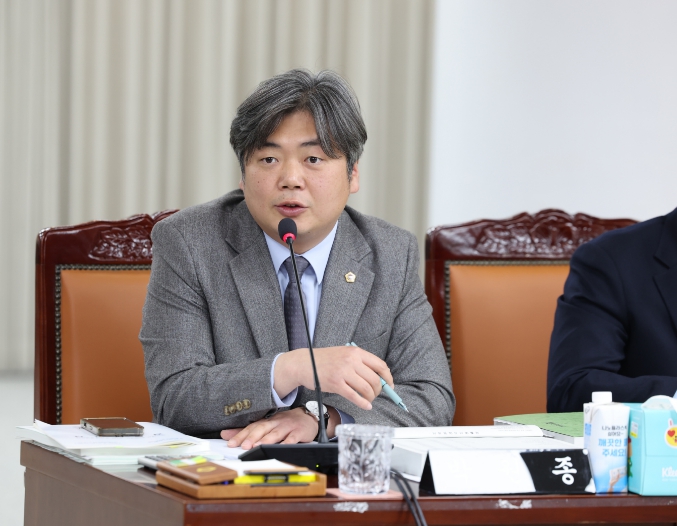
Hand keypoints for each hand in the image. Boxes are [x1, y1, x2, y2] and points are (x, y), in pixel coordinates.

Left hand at [220, 408, 317, 449]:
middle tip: (243, 446)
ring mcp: (287, 427)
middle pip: (262, 428)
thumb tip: (225, 435)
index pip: (251, 427)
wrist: (308, 417)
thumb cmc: (285, 423)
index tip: (230, 443)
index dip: (241, 435)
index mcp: (267, 422)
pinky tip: (280, 448)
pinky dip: (286, 443)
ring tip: (257, 447)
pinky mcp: (298, 432)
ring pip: (276, 433)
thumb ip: (246, 431)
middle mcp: (275, 423)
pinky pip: (292, 438)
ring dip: (266, 440)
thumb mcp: (266, 425)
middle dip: (252, 437)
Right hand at [274, 345, 392, 409]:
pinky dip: (363, 403)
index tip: (389, 385)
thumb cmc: (324, 360)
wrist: (304, 363)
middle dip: (379, 390)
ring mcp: (343, 372)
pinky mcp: (336, 384)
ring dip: (371, 397)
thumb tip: (378, 378)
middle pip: (375, 379)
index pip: (380, 365)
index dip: (388, 377)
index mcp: (356, 352)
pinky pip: (354, 396)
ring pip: (366, 389)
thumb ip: (359, 363)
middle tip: (376, 394)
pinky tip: (366, 406)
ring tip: (368, 399)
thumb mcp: (344, 354)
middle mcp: (351, 360)